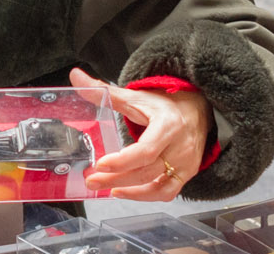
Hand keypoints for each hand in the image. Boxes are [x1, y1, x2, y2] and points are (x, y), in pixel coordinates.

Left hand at [71, 68, 210, 200]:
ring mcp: (185, 164)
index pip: (146, 150)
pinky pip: (166, 192)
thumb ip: (104, 91)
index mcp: (168, 125)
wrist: (198, 111)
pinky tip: (124, 192)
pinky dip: (145, 196)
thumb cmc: (165, 104)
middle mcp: (180, 147)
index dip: (122, 161)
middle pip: (146, 171)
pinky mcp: (186, 174)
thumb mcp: (137, 97)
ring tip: (104, 189)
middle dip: (116, 179)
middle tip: (91, 181)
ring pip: (156, 185)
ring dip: (128, 191)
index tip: (100, 164)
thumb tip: (76, 76)